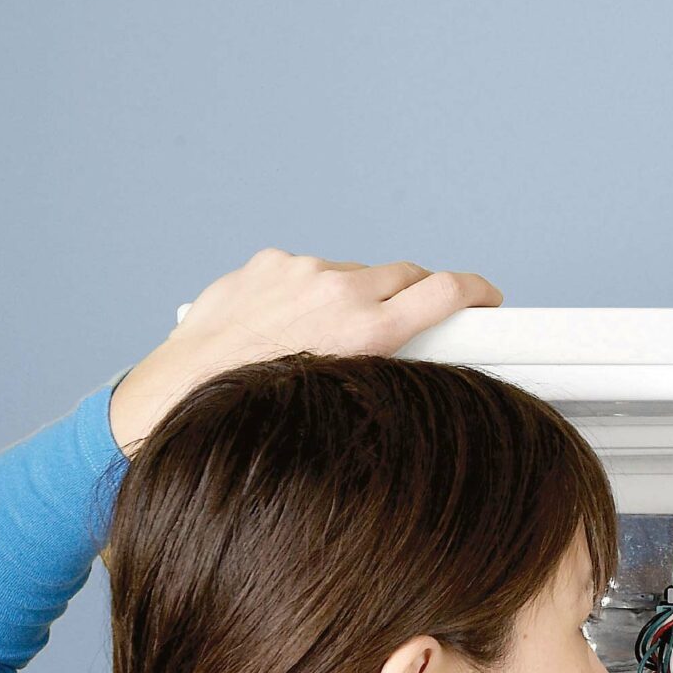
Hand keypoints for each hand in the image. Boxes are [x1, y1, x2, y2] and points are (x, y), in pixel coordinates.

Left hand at [108, 248, 502, 453]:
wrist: (185, 391)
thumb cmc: (261, 408)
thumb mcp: (345, 399)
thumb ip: (385, 366)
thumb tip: (412, 365)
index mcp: (366, 328)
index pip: (443, 291)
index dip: (475, 291)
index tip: (488, 296)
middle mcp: (337, 290)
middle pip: (404, 274)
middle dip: (418, 292)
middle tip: (421, 316)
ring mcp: (300, 271)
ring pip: (354, 274)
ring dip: (356, 296)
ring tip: (332, 336)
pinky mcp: (269, 264)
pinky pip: (307, 271)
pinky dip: (311, 291)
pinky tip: (291, 324)